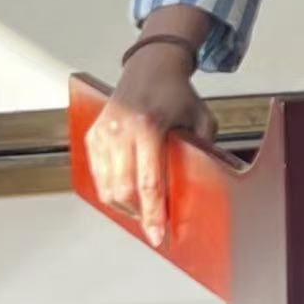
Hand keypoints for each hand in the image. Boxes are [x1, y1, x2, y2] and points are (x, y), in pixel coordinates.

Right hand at [85, 48, 216, 246]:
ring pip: (108, 188)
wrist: (151, 66)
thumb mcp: (202, 118)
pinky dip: (111, 190)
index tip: (159, 236)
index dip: (153, 215)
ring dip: (125, 206)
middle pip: (124, 191)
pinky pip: (98, 175)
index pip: (149, 183)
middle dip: (139, 215)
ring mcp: (103, 132)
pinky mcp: (93, 135)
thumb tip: (210, 183)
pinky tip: (127, 195)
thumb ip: (205, 149)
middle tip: (155, 226)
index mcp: (149, 125)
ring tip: (143, 211)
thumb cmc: (178, 94)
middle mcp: (121, 129)